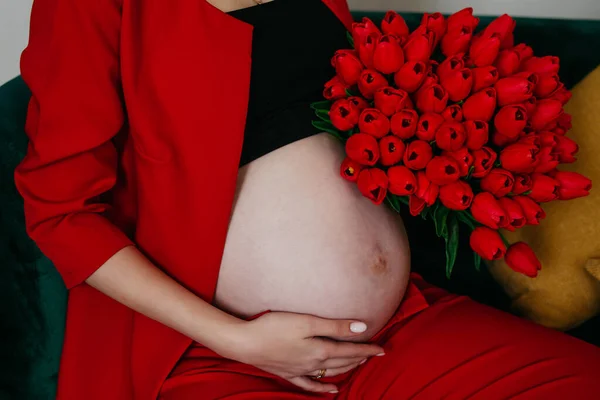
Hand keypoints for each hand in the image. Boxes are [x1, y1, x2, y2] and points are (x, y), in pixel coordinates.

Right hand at [219, 312, 384, 392]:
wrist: (244, 342)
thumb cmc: (274, 327)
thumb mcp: (307, 321)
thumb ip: (334, 326)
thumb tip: (361, 328)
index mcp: (319, 349)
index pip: (350, 351)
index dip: (367, 349)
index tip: (382, 349)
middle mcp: (313, 363)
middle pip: (342, 362)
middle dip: (360, 358)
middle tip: (374, 354)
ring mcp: (300, 370)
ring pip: (330, 372)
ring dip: (346, 369)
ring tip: (359, 364)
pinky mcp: (288, 373)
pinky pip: (310, 385)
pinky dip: (323, 388)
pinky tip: (332, 390)